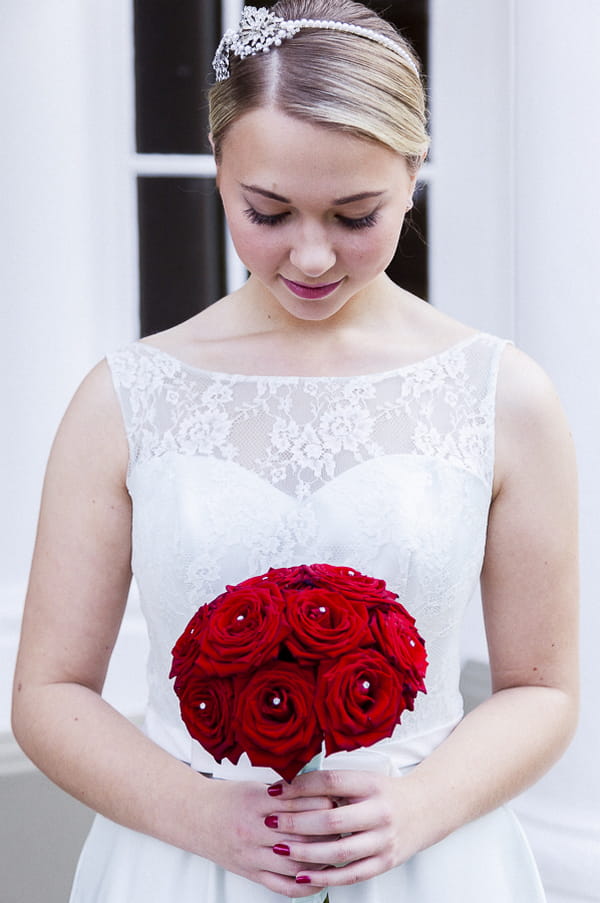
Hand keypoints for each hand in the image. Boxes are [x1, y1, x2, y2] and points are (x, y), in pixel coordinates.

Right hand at [197, 776, 335, 897]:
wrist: (195, 816)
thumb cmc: (227, 799)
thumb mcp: (254, 786)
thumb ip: (284, 790)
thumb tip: (319, 788)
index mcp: (256, 802)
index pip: (298, 804)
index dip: (322, 802)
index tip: (338, 799)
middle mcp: (253, 830)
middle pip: (300, 835)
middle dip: (326, 831)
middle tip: (345, 824)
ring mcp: (252, 855)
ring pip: (295, 862)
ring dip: (320, 858)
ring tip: (337, 849)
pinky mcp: (251, 873)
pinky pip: (282, 886)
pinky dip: (305, 885)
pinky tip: (320, 879)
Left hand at [262, 769, 425, 889]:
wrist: (423, 809)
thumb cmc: (384, 793)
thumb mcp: (362, 779)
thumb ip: (332, 783)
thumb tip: (289, 784)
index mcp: (371, 785)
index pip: (331, 782)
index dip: (300, 786)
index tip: (275, 790)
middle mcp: (379, 812)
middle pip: (331, 820)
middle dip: (296, 823)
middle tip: (271, 822)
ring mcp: (383, 840)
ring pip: (338, 851)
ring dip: (305, 852)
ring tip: (280, 849)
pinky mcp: (384, 862)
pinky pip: (350, 874)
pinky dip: (324, 877)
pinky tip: (303, 875)